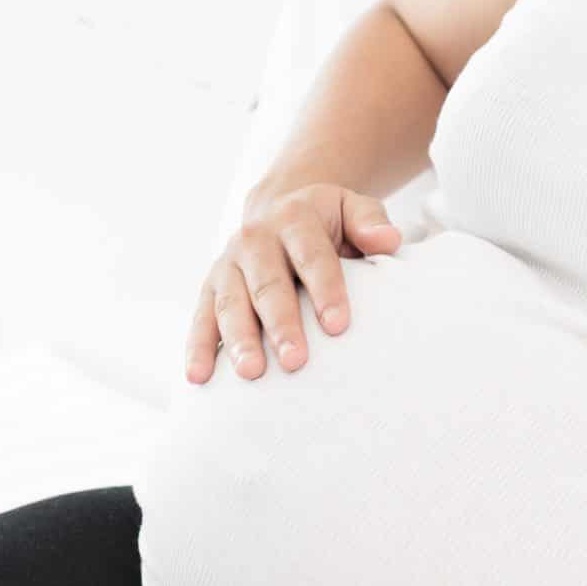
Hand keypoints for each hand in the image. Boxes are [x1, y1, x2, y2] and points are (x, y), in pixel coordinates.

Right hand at [187, 183, 401, 383]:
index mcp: (294, 218)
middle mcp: (255, 239)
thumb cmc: (325, 222)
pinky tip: (199, 377)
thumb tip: (388, 242)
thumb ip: (370, 222)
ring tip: (251, 373)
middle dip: (281, 324)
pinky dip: (198, 348)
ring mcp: (228, 265)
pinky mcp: (209, 288)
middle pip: (268, 285)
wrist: (278, 209)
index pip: (312, 256)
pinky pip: (201, 318)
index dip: (325, 290)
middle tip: (295, 361)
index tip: (338, 326)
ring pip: (231, 304)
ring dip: (239, 339)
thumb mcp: (351, 208)